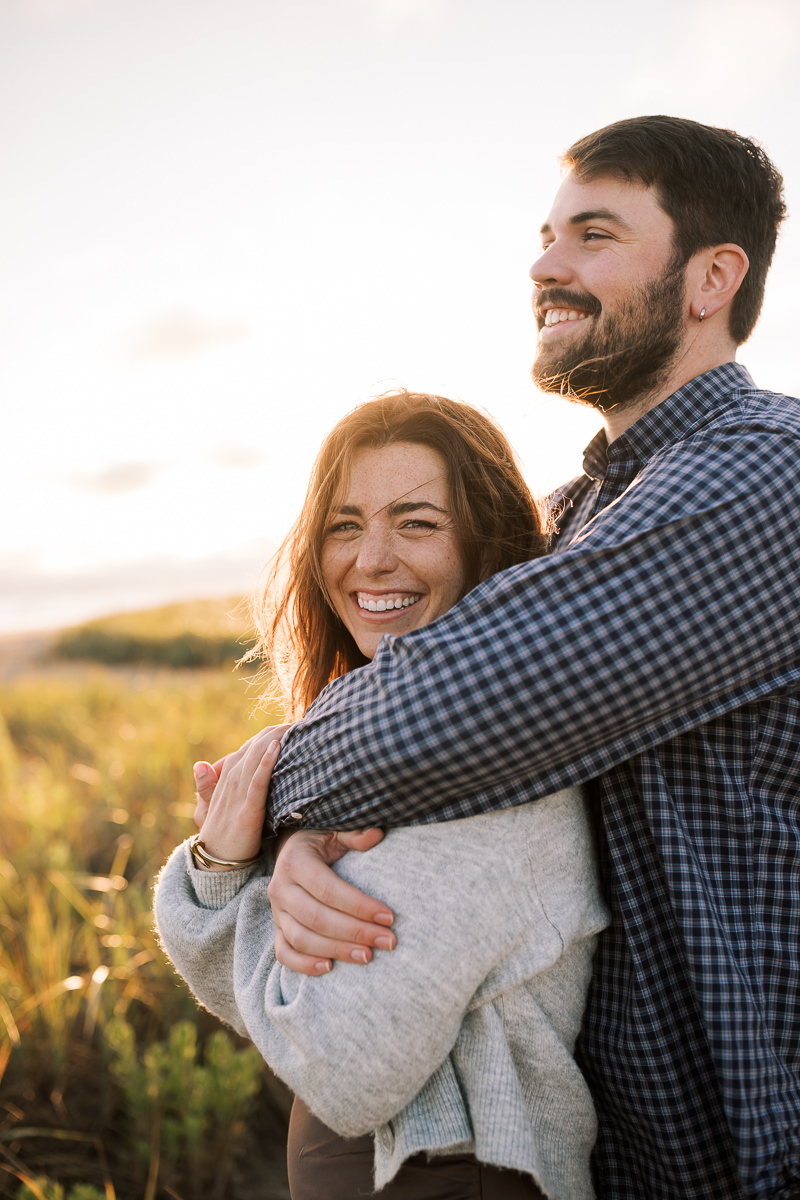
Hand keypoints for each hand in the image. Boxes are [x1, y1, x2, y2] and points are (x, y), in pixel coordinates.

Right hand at [192, 725, 290, 866]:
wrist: (216, 864)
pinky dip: (265, 763)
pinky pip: (256, 782)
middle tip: (303, 720)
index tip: (293, 724)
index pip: (249, 747)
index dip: (270, 734)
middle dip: (277, 731)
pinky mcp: (246, 810)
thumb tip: (200, 764)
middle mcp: (230, 780)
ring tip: (294, 725)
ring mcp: (237, 794)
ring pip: (255, 757)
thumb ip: (209, 787)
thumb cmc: (223, 836)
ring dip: (274, 738)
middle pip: (255, 746)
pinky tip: (277, 748)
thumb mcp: (214, 809)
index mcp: (226, 777)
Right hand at [268, 829, 395, 974]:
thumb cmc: (320, 842)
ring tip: (368, 956)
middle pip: (317, 918)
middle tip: (388, 941)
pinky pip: (284, 953)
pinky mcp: (277, 929)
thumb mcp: (334, 831)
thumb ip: (354, 835)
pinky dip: (303, 964)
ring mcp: (276, 912)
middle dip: (356, 932)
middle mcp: (280, 888)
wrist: (291, 851)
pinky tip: (330, 967)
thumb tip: (377, 834)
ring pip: (302, 939)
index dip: (359, 905)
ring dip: (336, 950)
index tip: (389, 916)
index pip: (328, 889)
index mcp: (295, 861)